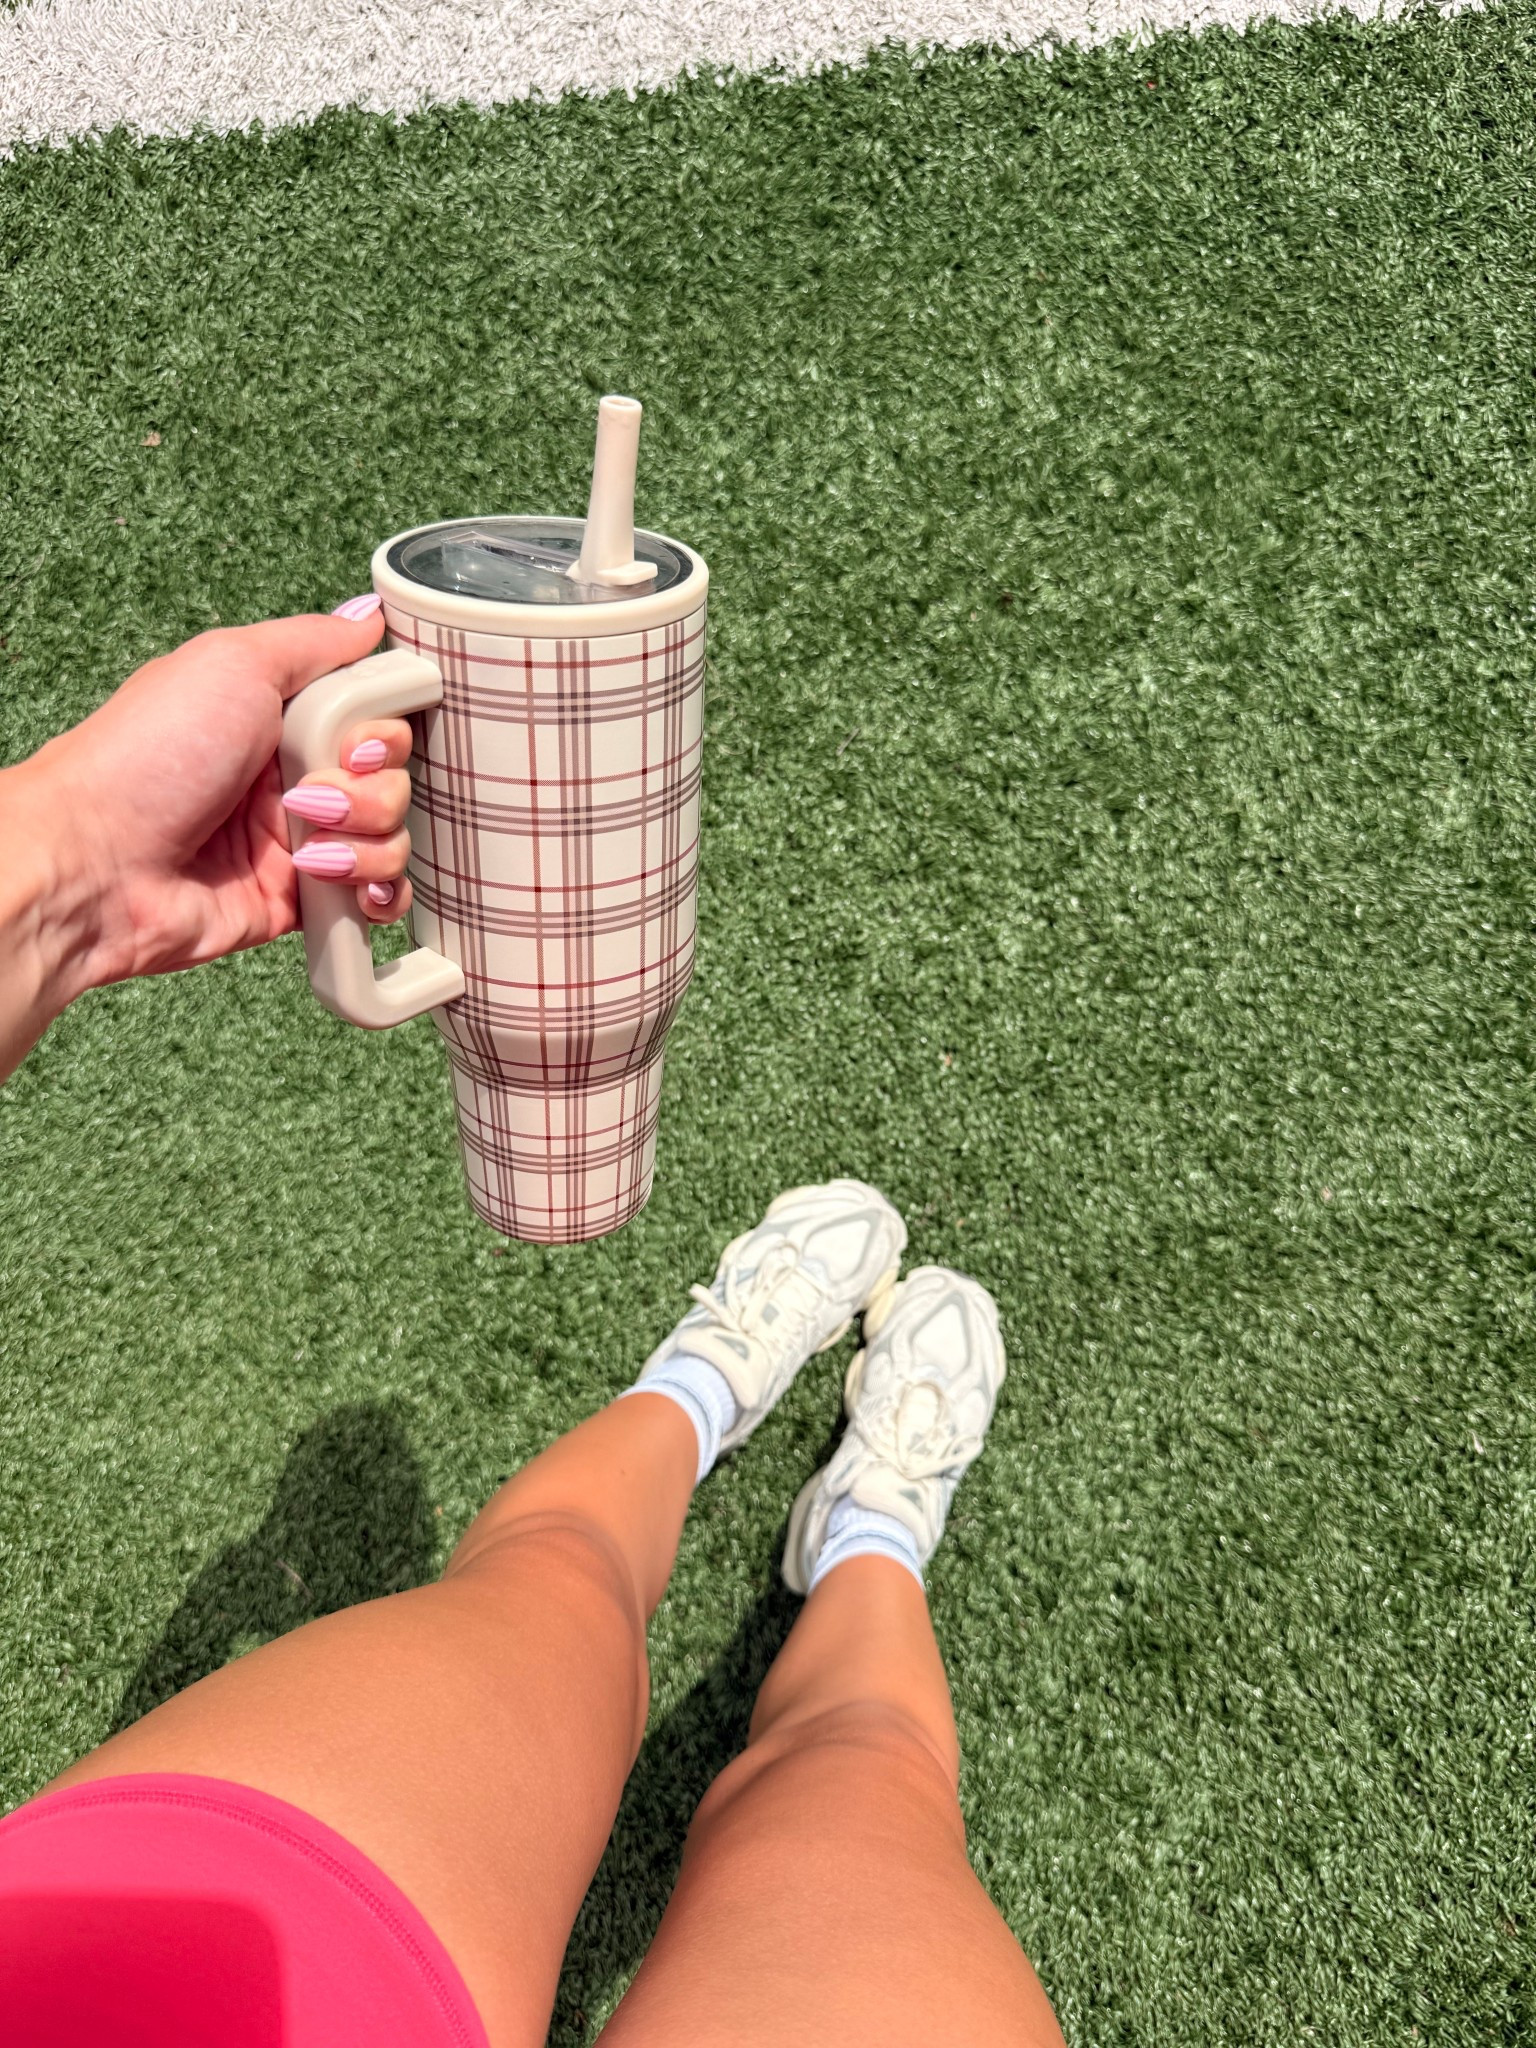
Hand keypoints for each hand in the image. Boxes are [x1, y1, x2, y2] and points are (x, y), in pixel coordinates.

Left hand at [0, 602, 415, 1076]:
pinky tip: (344, 885)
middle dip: (372, 789)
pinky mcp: (300, 902)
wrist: (97, 862)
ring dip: (366, 841)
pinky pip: (375, 898)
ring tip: (307, 848)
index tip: (356, 737)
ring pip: (391, 838)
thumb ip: (313, 641)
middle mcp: (291, 777)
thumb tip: (369, 616)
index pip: (374, 717)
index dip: (383, 729)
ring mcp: (298, 842)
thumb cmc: (148, 757)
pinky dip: (375, 892)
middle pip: (393, 778)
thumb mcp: (232, 663)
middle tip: (312, 793)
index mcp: (277, 716)